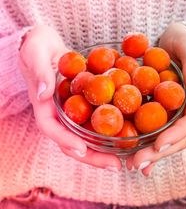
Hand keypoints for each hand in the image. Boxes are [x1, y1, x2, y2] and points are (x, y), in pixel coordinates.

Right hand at [19, 25, 121, 171]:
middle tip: (115, 166)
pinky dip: (110, 129)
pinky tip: (128, 134)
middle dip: (92, 156)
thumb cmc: (37, 45)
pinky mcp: (84, 104)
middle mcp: (58, 113)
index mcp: (43, 105)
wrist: (46, 43)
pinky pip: (96, 120)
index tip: (82, 149)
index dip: (65, 140)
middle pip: (72, 141)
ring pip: (86, 136)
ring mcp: (71, 111)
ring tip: (126, 159)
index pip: (51, 128)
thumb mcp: (35, 53)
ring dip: (104, 150)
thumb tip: (44, 94)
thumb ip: (39, 72)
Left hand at [126, 22, 185, 175]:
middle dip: (159, 153)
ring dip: (150, 154)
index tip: (158, 145)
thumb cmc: (184, 39)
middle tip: (136, 164)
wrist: (173, 39)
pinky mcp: (162, 110)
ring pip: (167, 138)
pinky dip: (145, 144)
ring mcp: (175, 111)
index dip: (178, 135)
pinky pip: (155, 130)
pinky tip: (131, 155)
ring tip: (131, 165)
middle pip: (179, 137)